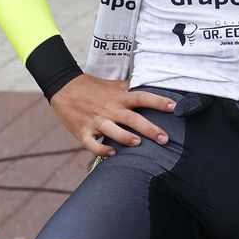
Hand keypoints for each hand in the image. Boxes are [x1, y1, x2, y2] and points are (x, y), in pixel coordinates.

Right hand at [51, 76, 175, 156]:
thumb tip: (151, 89)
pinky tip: (112, 153)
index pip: (142, 98)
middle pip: (132, 118)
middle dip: (149, 129)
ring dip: (125, 137)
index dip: (158, 102)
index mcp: (119, 97)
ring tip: (138, 143)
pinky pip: (92, 144)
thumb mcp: (113, 85)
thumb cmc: (92, 87)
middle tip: (165, 139)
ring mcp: (96, 121)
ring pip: (112, 130)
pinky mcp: (83, 131)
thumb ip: (131, 90)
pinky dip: (101, 149)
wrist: (63, 87)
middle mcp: (110, 109)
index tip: (174, 107)